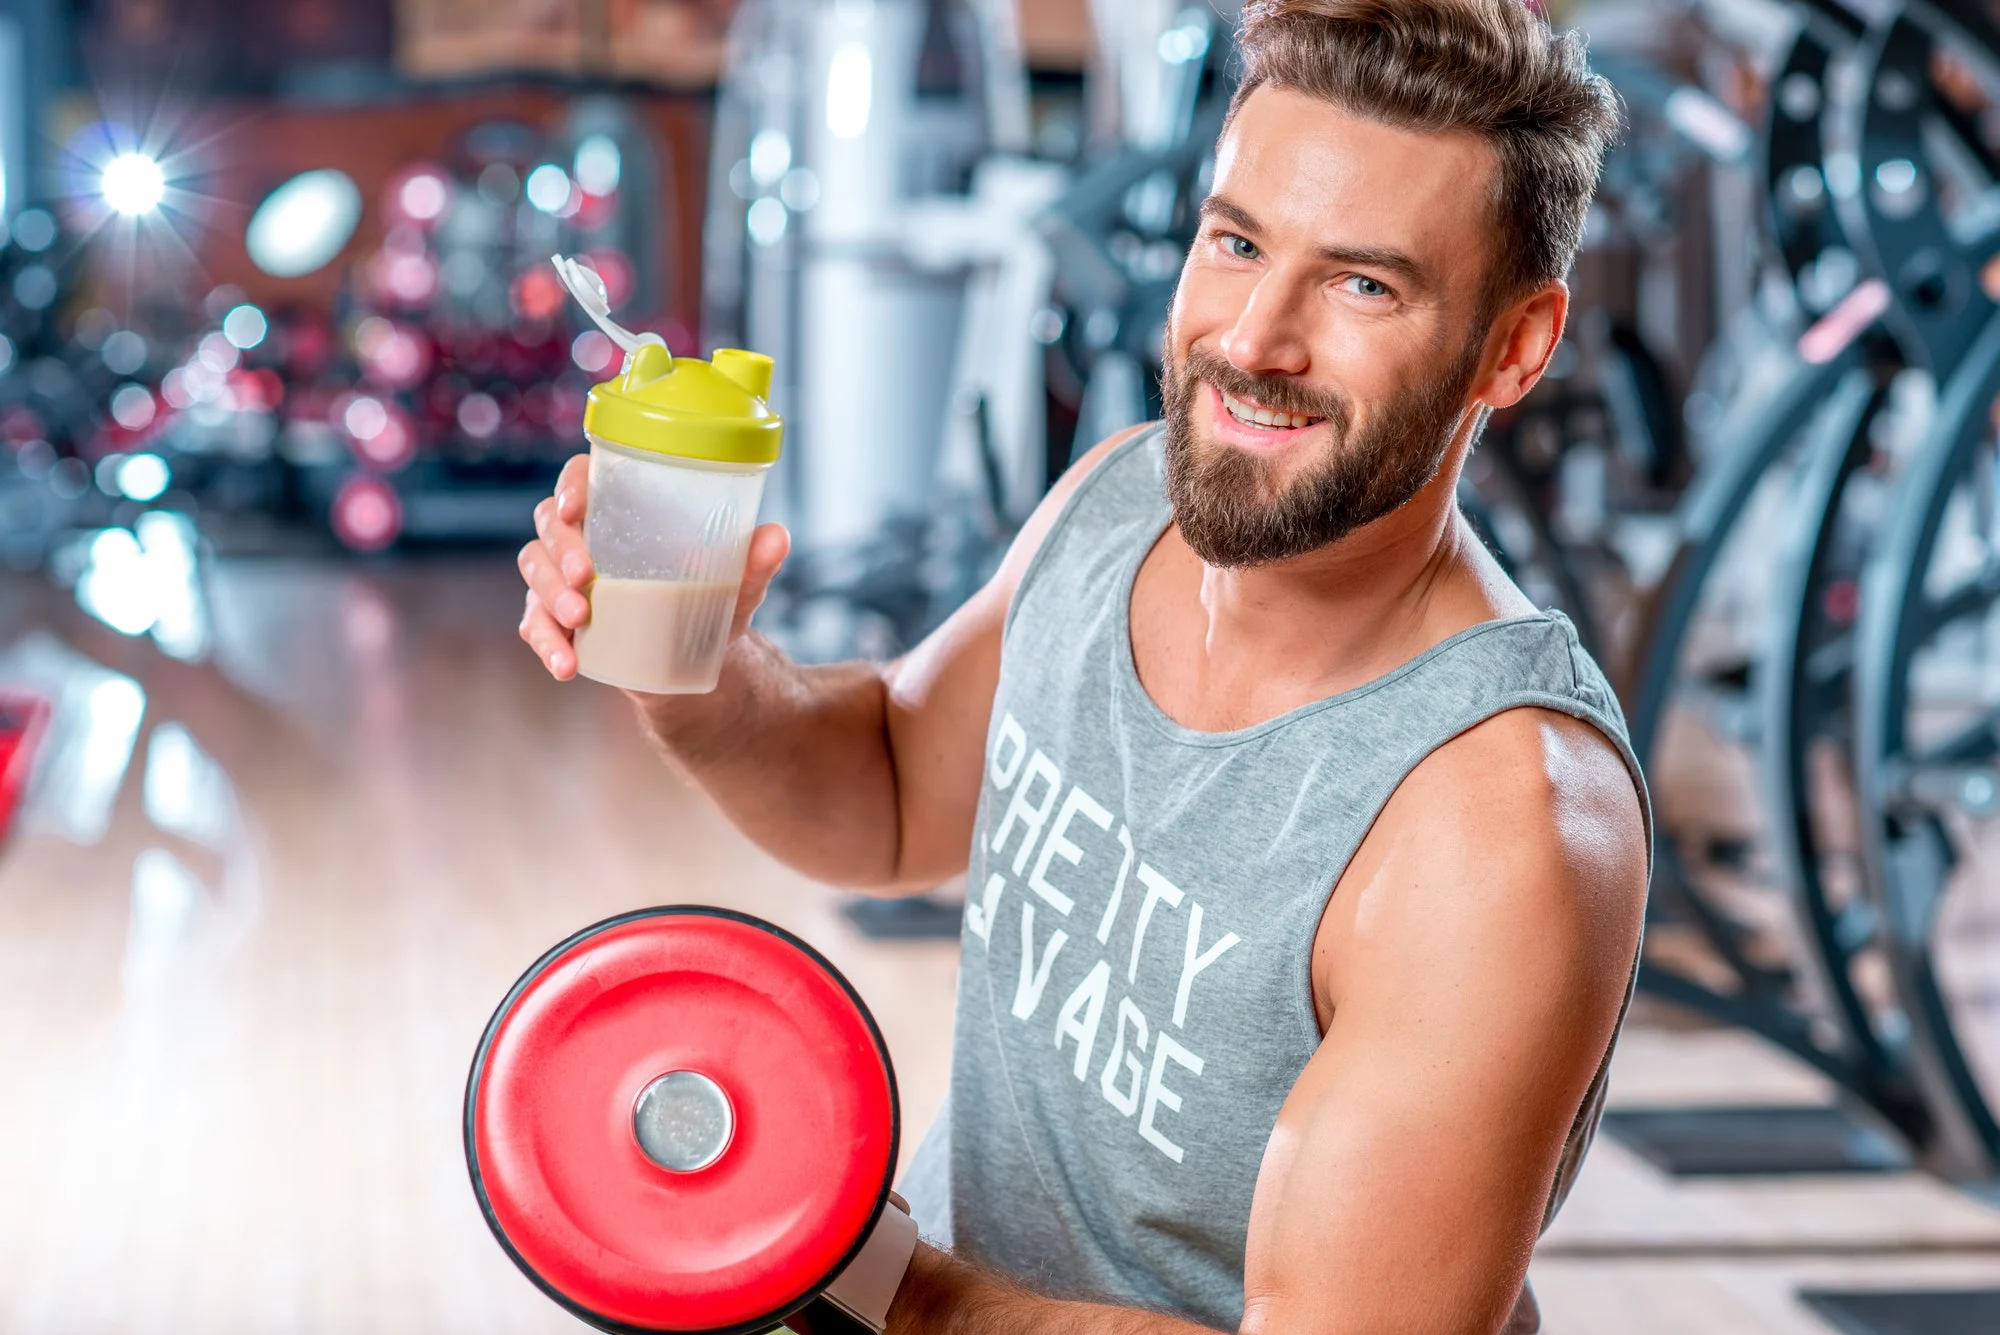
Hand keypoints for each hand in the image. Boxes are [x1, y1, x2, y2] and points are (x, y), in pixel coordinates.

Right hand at [518, 453, 791, 682]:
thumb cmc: (708, 599)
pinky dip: (547, 643)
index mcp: (620, 509)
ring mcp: (562, 579)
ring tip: (581, 618)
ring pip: (535, 571)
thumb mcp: (735, 584)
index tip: (577, 507)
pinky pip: (534, 625)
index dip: (571, 485)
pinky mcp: (555, 619)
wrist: (694, 658)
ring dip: (551, 594)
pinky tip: (567, 665)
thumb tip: (777, 537)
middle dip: (562, 548)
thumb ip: (753, 562)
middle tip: (587, 576)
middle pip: (548, 524)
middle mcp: (582, 537)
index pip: (581, 479)